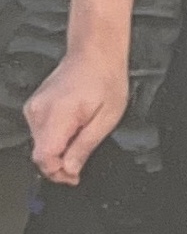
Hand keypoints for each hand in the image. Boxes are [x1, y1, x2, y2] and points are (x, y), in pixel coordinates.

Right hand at [23, 46, 128, 185]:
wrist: (94, 56)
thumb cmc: (105, 81)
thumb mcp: (106, 119)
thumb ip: (85, 146)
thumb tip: (71, 169)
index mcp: (57, 115)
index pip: (44, 157)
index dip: (58, 173)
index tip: (73, 178)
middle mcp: (38, 111)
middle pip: (40, 153)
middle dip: (59, 165)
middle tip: (79, 168)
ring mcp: (33, 108)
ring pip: (39, 144)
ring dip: (57, 152)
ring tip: (80, 143)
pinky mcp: (34, 106)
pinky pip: (40, 132)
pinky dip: (54, 139)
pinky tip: (72, 132)